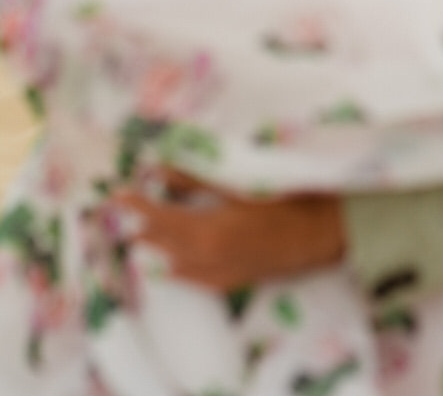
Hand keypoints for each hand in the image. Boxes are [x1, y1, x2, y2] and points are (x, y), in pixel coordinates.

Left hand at [115, 172, 345, 290]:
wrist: (321, 232)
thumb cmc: (284, 198)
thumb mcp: (239, 182)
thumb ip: (197, 178)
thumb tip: (161, 168)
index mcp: (207, 231)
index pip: (159, 218)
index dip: (136, 205)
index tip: (116, 194)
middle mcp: (208, 258)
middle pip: (163, 242)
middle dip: (144, 226)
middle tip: (126, 210)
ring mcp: (221, 273)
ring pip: (177, 262)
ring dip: (160, 245)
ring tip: (145, 230)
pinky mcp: (234, 280)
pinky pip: (196, 278)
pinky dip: (180, 267)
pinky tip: (175, 263)